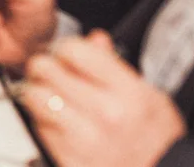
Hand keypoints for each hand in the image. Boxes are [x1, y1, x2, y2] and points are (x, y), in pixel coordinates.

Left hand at [22, 32, 185, 166]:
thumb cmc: (158, 140)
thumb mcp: (151, 96)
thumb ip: (117, 66)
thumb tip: (94, 39)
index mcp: (128, 94)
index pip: (73, 50)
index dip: (65, 48)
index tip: (67, 54)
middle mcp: (105, 114)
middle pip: (46, 69)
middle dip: (45, 66)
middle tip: (50, 72)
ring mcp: (85, 139)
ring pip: (34, 97)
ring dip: (37, 93)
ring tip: (49, 96)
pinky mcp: (68, 159)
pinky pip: (38, 128)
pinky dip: (42, 121)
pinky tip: (57, 122)